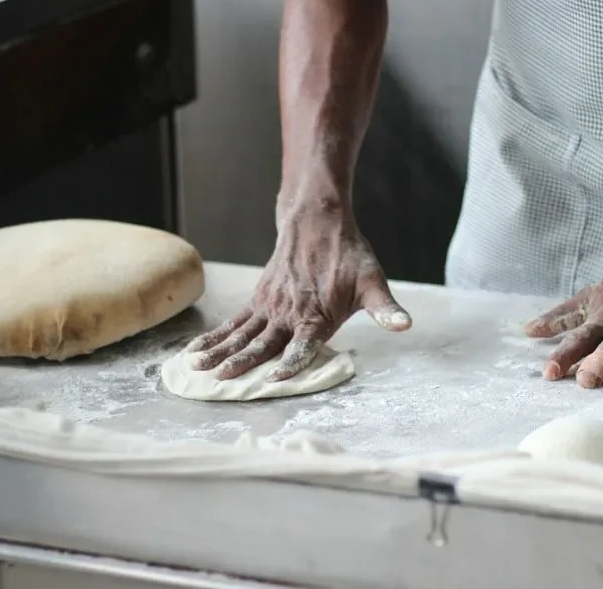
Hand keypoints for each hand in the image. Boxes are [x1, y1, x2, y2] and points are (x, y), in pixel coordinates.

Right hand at [185, 207, 410, 381]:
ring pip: (241, 334)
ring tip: (198, 369)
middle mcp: (289, 314)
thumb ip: (386, 309)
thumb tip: (405, 325)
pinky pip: (234, 322)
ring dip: (219, 351)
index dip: (290, 363)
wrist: (318, 221)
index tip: (274, 378)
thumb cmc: (349, 256)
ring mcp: (270, 307)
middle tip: (221, 380)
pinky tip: (196, 351)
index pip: (302, 345)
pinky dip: (215, 336)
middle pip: (263, 343)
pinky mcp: (259, 300)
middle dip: (242, 363)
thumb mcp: (373, 282)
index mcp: (317, 316)